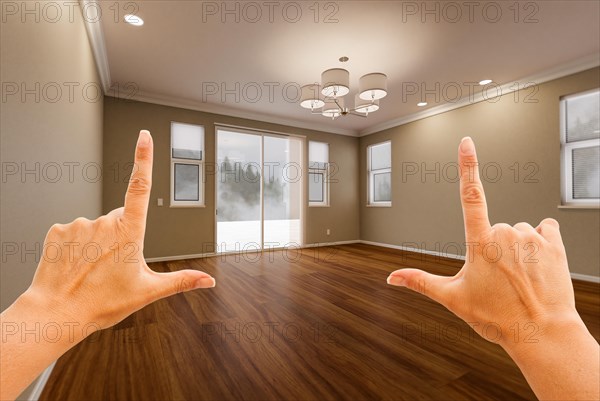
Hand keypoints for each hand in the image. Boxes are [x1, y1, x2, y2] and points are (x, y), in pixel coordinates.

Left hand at [24, 130, 214, 332]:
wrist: (56, 314)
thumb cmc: (101, 303)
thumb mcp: (148, 291)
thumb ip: (181, 281)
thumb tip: (208, 281)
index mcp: (129, 232)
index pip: (140, 186)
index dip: (143, 158)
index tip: (144, 137)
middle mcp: (105, 222)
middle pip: (120, 218)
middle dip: (121, 235)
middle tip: (114, 265)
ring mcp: (80, 224)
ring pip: (96, 226)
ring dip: (98, 242)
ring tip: (93, 269)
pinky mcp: (58, 229)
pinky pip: (73, 231)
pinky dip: (76, 245)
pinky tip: (76, 264)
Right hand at [387, 137, 580, 346]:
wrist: (541, 334)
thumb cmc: (497, 318)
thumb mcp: (453, 299)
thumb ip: (420, 281)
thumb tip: (391, 278)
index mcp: (480, 242)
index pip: (470, 195)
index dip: (467, 166)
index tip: (467, 142)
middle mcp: (506, 233)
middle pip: (495, 226)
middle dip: (494, 245)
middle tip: (498, 277)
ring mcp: (531, 237)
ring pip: (518, 231)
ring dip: (517, 246)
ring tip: (518, 277)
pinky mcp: (554, 244)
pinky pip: (544, 229)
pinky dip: (540, 242)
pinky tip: (537, 265)